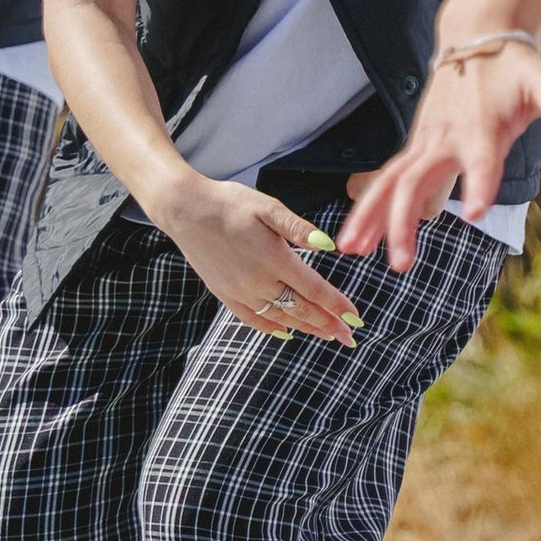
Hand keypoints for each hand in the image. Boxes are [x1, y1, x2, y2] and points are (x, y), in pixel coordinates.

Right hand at [158, 176, 362, 345]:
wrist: (185, 210)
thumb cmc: (229, 202)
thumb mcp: (267, 206)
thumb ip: (298, 228)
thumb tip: (328, 245)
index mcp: (274, 258)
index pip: (314, 290)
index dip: (337, 305)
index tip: (356, 318)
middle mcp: (258, 281)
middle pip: (301, 309)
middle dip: (328, 324)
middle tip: (350, 337)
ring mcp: (240, 291)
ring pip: (280, 317)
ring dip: (306, 328)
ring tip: (326, 335)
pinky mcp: (224, 294)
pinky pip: (253, 319)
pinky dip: (272, 328)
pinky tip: (286, 333)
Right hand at [337, 43, 540, 269]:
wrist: (475, 39)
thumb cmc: (512, 66)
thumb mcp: (539, 77)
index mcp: (480, 127)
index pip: (481, 160)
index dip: (478, 184)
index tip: (475, 215)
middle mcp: (444, 138)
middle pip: (416, 182)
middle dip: (404, 222)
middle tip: (402, 264)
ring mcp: (424, 142)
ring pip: (389, 182)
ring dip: (369, 216)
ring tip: (349, 251)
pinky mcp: (416, 147)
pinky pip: (387, 181)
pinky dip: (369, 208)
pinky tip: (356, 240)